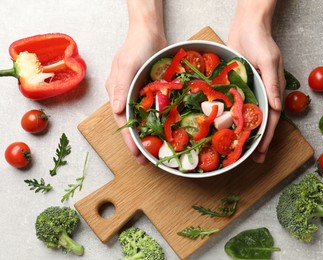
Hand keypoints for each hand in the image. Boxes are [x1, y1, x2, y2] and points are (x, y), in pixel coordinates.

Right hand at [105, 25, 165, 163]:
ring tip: (157, 150)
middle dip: (139, 143)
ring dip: (149, 134)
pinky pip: (155, 109)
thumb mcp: (126, 66)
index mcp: (117, 93)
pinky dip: (159, 120)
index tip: (136, 156)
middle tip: (147, 161)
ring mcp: (139, 93)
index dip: (129, 140)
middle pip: (132, 124)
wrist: (150, 32)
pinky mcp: (151, 90)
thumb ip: (120, 88)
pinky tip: (167, 129)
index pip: (122, 122)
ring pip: (144, 119)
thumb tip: (116, 110)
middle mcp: (127, 96)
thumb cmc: (136, 46)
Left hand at [228, 17, 285, 162]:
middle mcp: (262, 93)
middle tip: (250, 159)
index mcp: (273, 90)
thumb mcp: (269, 61)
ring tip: (237, 148)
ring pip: (247, 116)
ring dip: (244, 132)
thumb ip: (273, 83)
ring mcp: (250, 90)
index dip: (267, 137)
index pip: (271, 119)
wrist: (247, 25)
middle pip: (260, 121)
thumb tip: (277, 107)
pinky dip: (232, 116)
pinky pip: (235, 104)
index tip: (261, 153)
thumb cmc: (261, 41)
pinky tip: (225, 126)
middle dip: (257, 141)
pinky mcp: (238, 85)